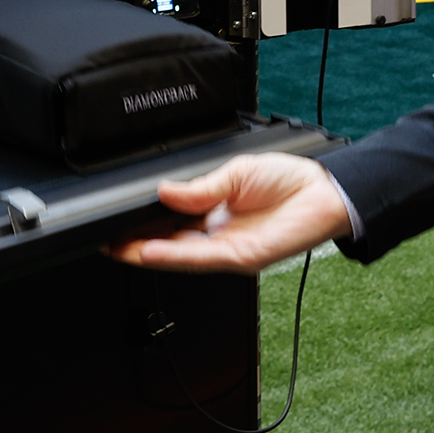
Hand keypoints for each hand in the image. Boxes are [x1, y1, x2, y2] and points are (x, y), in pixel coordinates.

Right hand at [105, 153, 352, 273]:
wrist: (324, 192)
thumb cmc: (289, 181)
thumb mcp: (236, 173)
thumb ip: (199, 188)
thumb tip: (164, 191)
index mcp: (215, 212)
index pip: (173, 224)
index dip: (147, 226)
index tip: (119, 223)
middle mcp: (219, 235)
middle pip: (172, 244)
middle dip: (139, 245)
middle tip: (109, 241)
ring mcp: (229, 248)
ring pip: (180, 256)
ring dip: (149, 254)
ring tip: (121, 249)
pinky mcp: (241, 257)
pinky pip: (201, 259)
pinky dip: (174, 256)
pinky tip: (152, 251)